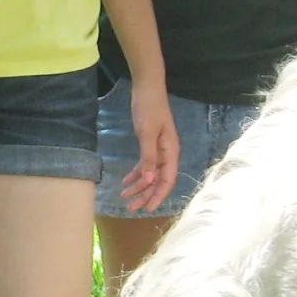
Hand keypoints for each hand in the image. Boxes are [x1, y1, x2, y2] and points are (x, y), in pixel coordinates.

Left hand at [121, 79, 179, 213]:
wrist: (147, 87)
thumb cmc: (149, 108)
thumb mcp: (147, 133)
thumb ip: (148, 157)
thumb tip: (149, 181)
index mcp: (171, 151)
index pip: (167, 180)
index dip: (158, 195)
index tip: (148, 209)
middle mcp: (167, 153)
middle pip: (158, 180)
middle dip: (146, 195)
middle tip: (131, 208)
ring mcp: (159, 149)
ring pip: (150, 174)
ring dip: (139, 186)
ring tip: (125, 197)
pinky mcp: (150, 144)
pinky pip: (145, 164)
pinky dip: (136, 174)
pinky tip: (126, 181)